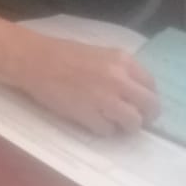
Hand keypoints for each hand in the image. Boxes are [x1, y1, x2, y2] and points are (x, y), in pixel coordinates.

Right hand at [8, 32, 159, 135]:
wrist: (34, 61)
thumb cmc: (63, 55)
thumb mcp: (101, 55)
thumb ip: (120, 71)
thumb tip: (133, 92)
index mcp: (123, 61)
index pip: (151, 86)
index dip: (148, 99)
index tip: (141, 105)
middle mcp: (120, 80)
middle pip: (149, 106)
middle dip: (146, 117)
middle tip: (136, 121)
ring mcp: (105, 99)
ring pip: (133, 122)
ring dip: (127, 127)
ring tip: (116, 125)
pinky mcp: (88, 115)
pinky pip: (108, 131)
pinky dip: (104, 130)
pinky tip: (95, 123)